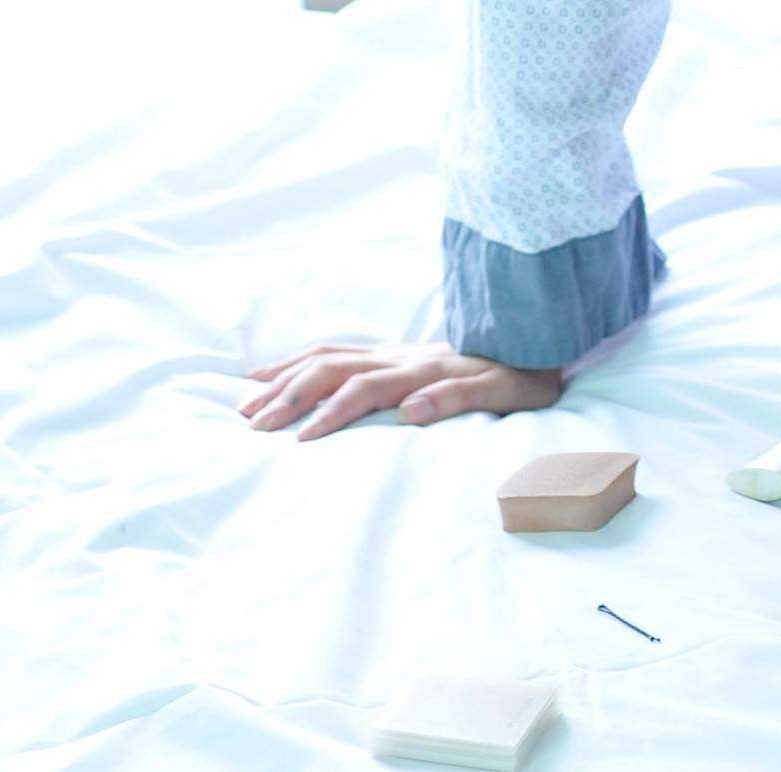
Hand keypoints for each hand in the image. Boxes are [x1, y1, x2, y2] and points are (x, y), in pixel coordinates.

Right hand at [236, 339, 564, 440]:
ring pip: (326, 357)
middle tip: (253, 427)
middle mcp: (400, 356)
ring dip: (285, 378)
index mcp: (422, 370)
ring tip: (246, 402)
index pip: (364, 388)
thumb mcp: (502, 392)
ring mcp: (392, 351)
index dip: (331, 412)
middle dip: (290, 397)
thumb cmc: (520, 376)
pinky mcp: (390, 352)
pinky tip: (272, 373)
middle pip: (332, 369)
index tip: (299, 439)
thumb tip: (409, 411)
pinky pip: (334, 350)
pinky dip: (298, 361)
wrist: (534, 341)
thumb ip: (456, 400)